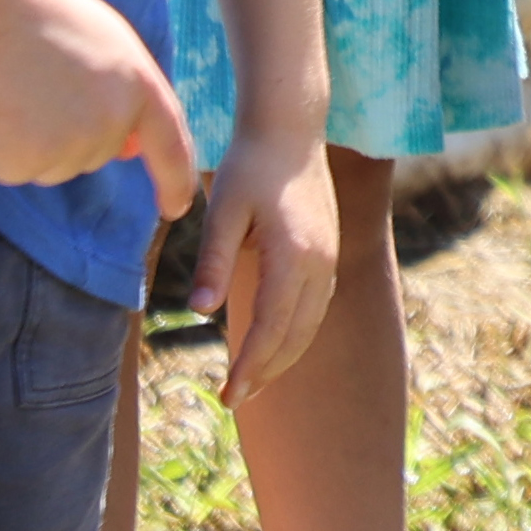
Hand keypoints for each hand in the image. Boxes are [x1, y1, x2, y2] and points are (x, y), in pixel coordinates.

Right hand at [0, 0, 197, 216]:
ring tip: (16, 89)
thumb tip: (129, 150)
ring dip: (32, 142)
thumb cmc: (45, 15)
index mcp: (140, 86)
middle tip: (40, 84)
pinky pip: (12, 168)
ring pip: (53, 166)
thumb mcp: (109, 44)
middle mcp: (111, 122)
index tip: (176, 209)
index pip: (171, 146)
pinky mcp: (22, 159)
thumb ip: (127, 94)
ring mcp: (67, 144)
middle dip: (71, 133)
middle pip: (95, 156)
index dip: (176, 181)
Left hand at [190, 127, 341, 404]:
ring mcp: (329, 257)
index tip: (229, 396)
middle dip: (266, 372)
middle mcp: (320, 262)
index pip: (273, 327)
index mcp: (294, 255)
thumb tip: (201, 312)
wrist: (290, 129)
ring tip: (252, 382)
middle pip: (296, 335)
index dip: (251, 366)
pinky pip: (316, 308)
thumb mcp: (223, 210)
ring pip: (310, 325)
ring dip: (283, 357)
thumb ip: (212, 261)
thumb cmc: (249, 166)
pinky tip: (274, 342)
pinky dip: (295, 334)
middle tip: (233, 401)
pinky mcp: (329, 252)